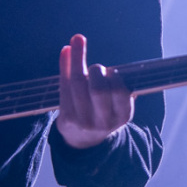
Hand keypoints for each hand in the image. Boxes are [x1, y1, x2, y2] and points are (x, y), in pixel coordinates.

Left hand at [54, 33, 132, 149]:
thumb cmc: (103, 111)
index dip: (114, 77)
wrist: (84, 141)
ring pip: (77, 84)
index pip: (119, 92)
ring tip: (77, 44)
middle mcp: (103, 122)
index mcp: (122, 116)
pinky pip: (64, 87)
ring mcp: (83, 121)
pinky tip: (66, 50)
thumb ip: (115, 79)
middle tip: (96, 69)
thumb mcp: (117, 102)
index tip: (111, 72)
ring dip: (78, 59)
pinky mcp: (66, 119)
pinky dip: (65, 65)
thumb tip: (108, 52)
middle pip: (98, 90)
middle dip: (97, 71)